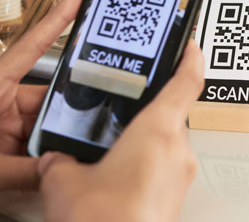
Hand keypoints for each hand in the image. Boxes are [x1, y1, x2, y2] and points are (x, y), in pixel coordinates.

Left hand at [0, 0, 85, 203]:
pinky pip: (32, 146)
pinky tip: (50, 171)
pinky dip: (43, 160)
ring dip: (53, 142)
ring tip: (65, 159)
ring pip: (42, 125)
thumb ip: (22, 173)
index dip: (58, 18)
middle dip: (66, 113)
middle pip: (46, 97)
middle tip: (91, 124)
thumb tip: (63, 169)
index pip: (32, 46)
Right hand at [38, 39, 203, 221]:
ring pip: (165, 148)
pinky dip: (143, 171)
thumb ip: (62, 161)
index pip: (187, 81)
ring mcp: (181, 179)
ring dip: (143, 148)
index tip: (191, 44)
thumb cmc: (104, 221)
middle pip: (171, 117)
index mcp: (159, 131)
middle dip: (146, 116)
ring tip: (107, 159)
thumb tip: (57, 159)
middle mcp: (178, 152)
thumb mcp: (65, 181)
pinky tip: (113, 185)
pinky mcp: (174, 201)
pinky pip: (162, 173)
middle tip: (123, 115)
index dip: (191, 58)